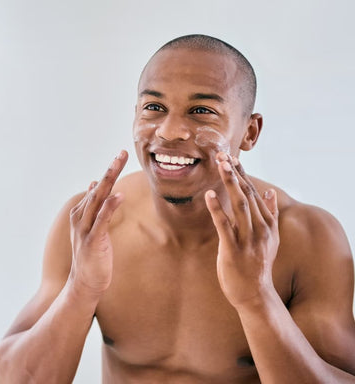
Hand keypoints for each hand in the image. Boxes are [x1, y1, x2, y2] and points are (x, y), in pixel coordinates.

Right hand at [68, 150, 127, 297]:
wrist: (83, 283)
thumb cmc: (90, 255)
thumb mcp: (91, 228)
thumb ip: (93, 207)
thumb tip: (95, 184)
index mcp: (82, 214)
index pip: (98, 188)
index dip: (109, 171)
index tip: (120, 155)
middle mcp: (81, 218)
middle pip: (99, 188)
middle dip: (110, 169)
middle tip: (122, 153)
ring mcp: (85, 229)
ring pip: (98, 199)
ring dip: (109, 180)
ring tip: (119, 164)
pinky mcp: (93, 241)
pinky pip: (102, 220)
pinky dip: (109, 207)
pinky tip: (118, 196)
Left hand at [204, 153, 278, 308]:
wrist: (255, 293)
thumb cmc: (257, 263)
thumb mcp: (270, 238)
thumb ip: (271, 214)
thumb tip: (270, 192)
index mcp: (267, 223)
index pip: (253, 192)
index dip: (242, 174)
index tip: (232, 157)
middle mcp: (260, 228)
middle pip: (246, 194)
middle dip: (235, 173)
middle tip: (222, 154)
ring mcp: (247, 239)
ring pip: (239, 205)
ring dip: (230, 183)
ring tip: (220, 165)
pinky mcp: (233, 249)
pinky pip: (224, 225)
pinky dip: (217, 209)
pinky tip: (209, 195)